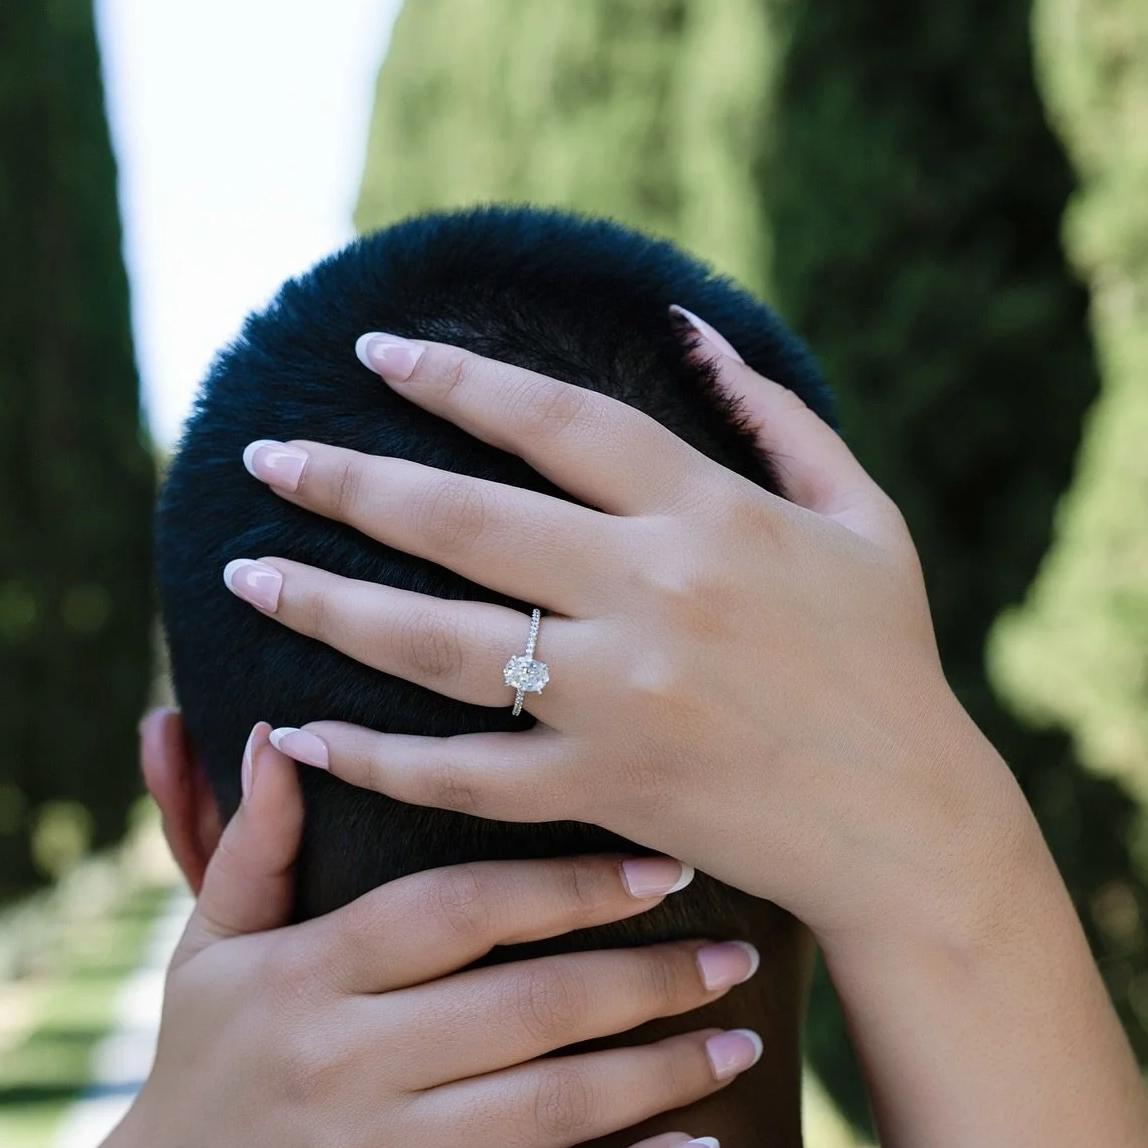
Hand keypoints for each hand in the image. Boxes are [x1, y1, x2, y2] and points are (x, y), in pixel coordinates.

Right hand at [0, 723, 761, 1147]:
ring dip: (656, 1074)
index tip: (664, 864)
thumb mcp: (213, 938)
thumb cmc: (205, 1047)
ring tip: (743, 1038)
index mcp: (306, 974)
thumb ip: (256, 840)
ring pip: (547, 1110)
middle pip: (525, 1011)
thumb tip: (285, 732)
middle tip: (736, 951)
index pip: (456, 914)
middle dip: (643, 980)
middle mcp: (345, 1062)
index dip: (565, 886)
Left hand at [217, 323, 1147, 1147]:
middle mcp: (650, 598)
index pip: (555, 422)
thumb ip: (772, 414)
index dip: (456, 378)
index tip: (374, 351)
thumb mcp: (863, 517)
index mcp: (710, 517)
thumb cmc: (887, 661)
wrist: (904, 826)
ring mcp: (617, 701)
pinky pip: (462, 774)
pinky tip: (299, 730)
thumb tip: (686, 321)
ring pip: (437, 644)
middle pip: (463, 522)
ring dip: (327, 605)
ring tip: (244, 574)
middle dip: (347, 481)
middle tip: (263, 454)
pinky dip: (376, 756)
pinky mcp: (599, 791)